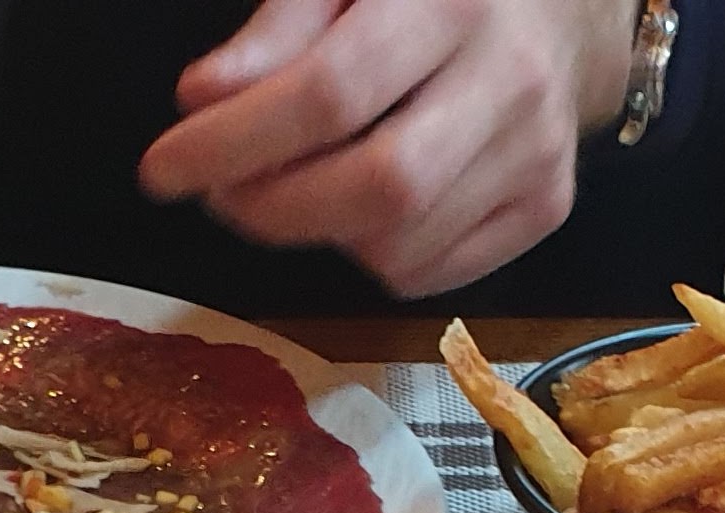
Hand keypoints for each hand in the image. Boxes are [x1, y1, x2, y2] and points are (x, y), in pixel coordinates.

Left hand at [136, 0, 629, 297]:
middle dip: (272, 209)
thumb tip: (202, 100)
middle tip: (219, 195)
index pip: (330, 94)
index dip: (234, 142)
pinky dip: (369, 257)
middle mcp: (508, 80)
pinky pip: (432, 273)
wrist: (561, 7)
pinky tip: (353, 208)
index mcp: (450, 0)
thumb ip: (277, 28)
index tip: (163, 169)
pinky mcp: (546, 205)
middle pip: (377, 186)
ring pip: (400, 244)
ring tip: (290, 187)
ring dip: (316, 234)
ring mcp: (538, 152)